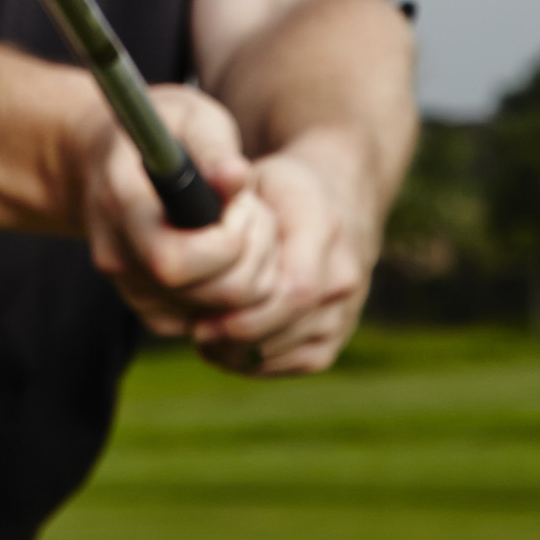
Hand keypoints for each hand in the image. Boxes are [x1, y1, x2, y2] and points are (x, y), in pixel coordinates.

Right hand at [68, 84, 283, 340]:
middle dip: (253, 258)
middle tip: (255, 211)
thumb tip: (236, 178)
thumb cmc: (160, 129)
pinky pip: (206, 322)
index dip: (225, 244)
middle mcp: (117, 254)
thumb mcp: (190, 115)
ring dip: (251, 274)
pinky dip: (233, 295)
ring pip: (212, 315)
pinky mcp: (147, 305)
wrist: (106, 157)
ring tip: (246, 224)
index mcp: (120, 201)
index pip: (171, 260)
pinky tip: (232, 250)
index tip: (241, 202)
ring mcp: (129, 287)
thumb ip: (214, 146)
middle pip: (203, 295)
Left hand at [189, 142, 378, 375]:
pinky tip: (229, 347)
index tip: (201, 319)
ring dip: (244, 352)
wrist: (338, 204)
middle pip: (289, 325)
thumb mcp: (257, 177)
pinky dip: (260, 361)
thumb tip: (193, 202)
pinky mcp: (337, 334)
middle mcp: (343, 273)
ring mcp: (346, 309)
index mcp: (324, 227)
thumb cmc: (282, 191)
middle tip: (196, 332)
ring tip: (206, 337)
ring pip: (292, 349)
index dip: (246, 313)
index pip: (295, 289)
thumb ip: (227, 192)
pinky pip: (299, 362)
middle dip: (236, 336)